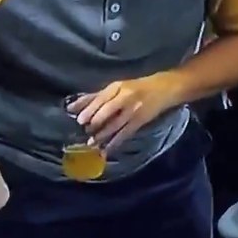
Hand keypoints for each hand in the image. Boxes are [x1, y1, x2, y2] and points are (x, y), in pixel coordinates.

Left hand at [67, 73, 183, 150]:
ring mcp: (134, 109)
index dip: (90, 109)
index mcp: (117, 87)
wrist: (165, 88)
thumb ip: (94, 97)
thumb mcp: (116, 88)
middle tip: (86, 132)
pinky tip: (107, 150)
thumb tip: (71, 107)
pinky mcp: (141, 121)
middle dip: (96, 123)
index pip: (101, 98)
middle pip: (107, 110)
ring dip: (103, 135)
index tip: (80, 120)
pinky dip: (115, 142)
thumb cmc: (136, 87)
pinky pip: (126, 133)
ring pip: (116, 124)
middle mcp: (125, 97)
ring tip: (92, 143)